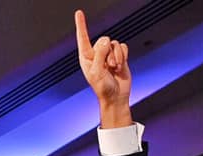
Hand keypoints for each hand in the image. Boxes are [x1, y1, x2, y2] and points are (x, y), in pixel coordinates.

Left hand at [75, 9, 131, 127]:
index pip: (83, 38)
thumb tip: (106, 41)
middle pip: (103, 40)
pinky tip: (120, 67)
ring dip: (116, 56)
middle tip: (109, 66)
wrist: (116, 96)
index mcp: (86, 57)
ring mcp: (108, 54)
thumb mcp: (97, 72)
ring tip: (114, 68)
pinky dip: (123, 56)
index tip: (79, 13)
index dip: (81, 25)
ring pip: (114, 43)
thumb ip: (100, 55)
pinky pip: (122, 46)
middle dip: (108, 52)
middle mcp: (96, 54)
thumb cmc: (102, 88)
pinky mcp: (119, 56)